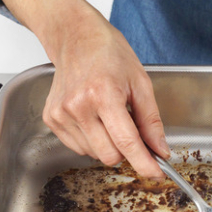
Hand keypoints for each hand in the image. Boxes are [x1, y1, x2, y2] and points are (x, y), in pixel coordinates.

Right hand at [0, 0, 168, 177]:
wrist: (76, 38)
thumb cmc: (109, 54)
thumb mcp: (140, 82)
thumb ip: (151, 121)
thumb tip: (160, 151)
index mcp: (104, 94)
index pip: (127, 142)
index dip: (144, 163)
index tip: (157, 173)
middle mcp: (78, 106)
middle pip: (110, 155)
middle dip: (126, 150)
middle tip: (130, 127)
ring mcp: (61, 114)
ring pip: (94, 154)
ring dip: (108, 143)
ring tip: (108, 114)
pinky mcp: (51, 119)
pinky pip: (78, 147)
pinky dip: (92, 139)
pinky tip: (94, 117)